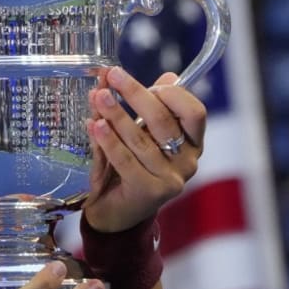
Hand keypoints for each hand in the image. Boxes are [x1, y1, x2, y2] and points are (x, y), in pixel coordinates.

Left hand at [83, 67, 206, 231]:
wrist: (114, 213)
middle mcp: (187, 162)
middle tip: (113, 76)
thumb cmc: (126, 169)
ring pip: (141, 140)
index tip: (147, 81)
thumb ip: (141, 108)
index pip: (194, 112)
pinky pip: (125, 160)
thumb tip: (151, 74)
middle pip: (164, 121)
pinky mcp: (149, 192)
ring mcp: (170, 179)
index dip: (172, 93)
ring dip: (117, 114)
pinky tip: (94, 125)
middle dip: (136, 94)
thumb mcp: (137, 134)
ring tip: (99, 96)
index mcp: (191, 144)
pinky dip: (108, 140)